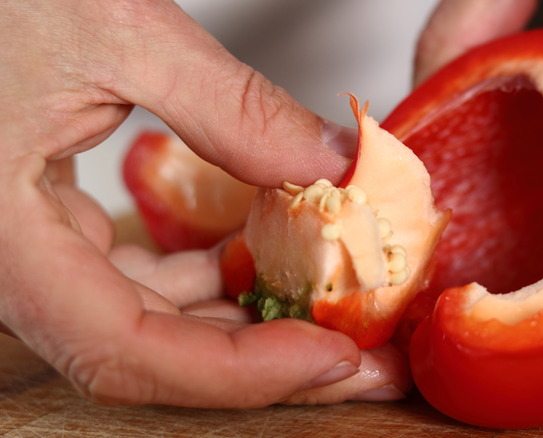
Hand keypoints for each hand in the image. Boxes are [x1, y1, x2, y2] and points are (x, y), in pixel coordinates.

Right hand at [0, 0, 407, 406]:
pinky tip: (250, 255)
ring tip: (316, 302)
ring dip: (233, 317)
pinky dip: (196, 275)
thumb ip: (233, 107)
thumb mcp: (116, 31)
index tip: (332, 357)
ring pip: (137, 319)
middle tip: (353, 351)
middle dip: (261, 356)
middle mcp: (2, 259)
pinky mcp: (37, 217)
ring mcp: (19, 242)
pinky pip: (124, 276)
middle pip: (144, 352)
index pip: (126, 349)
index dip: (240, 371)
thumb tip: (334, 163)